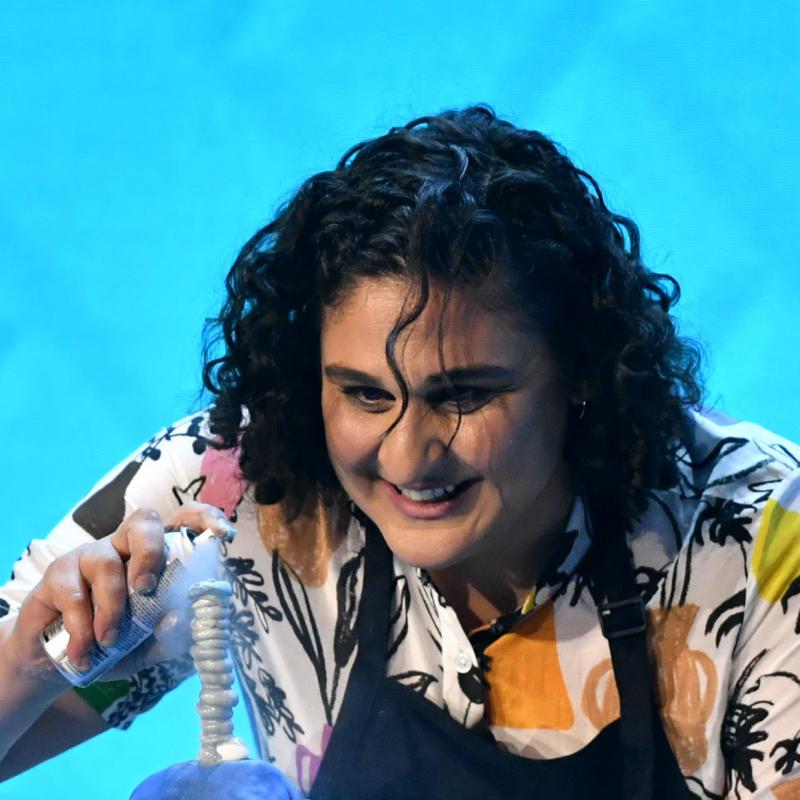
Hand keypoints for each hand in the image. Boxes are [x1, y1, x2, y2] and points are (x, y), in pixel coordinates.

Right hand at [3, 502, 234, 685]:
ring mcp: (91, 554)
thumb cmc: (116, 644)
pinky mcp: (57, 573)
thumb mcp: (150, 646)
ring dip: (111, 605)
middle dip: (149, 552)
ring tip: (111, 640)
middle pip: (144, 521)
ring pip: (106, 562)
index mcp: (157, 555)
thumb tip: (181, 620)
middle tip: (146, 588)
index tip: (222, 536)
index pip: (184, 520)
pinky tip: (85, 652)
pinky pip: (73, 593)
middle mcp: (126, 545)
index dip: (205, 519)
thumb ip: (170, 637)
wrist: (60, 664)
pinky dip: (82, 627)